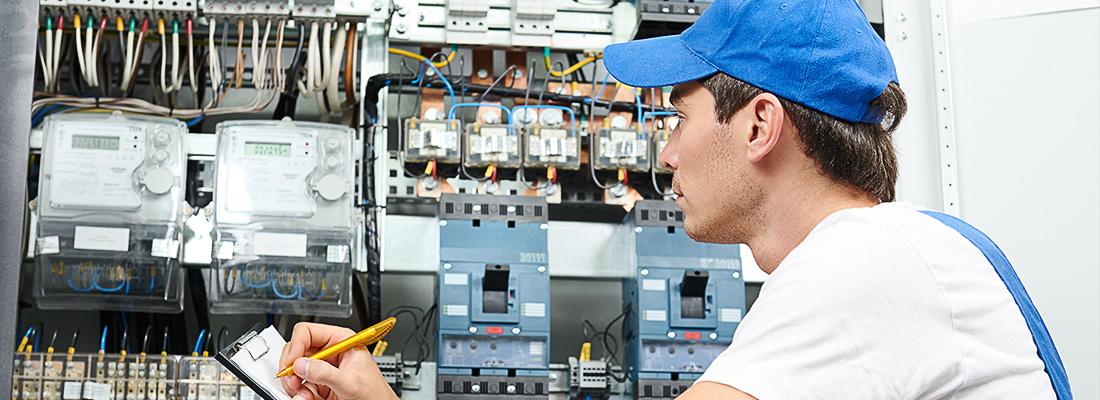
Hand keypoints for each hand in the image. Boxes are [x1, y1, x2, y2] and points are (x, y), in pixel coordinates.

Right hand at [279, 322, 397, 399]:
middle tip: (293, 381)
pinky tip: (307, 398)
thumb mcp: (351, 383)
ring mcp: (323, 369)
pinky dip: (299, 394)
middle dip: (291, 367)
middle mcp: (330, 352)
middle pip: (297, 350)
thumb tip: (301, 365)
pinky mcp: (319, 384)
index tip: (292, 363)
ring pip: (295, 370)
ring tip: (304, 395)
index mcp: (341, 341)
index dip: (296, 345)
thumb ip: (326, 373)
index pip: (308, 332)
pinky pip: (300, 385)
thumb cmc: (375, 394)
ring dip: (294, 384)